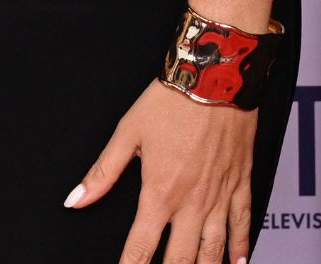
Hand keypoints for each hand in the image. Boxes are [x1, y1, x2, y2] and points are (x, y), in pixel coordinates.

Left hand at [69, 81, 257, 263]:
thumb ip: (103, 173)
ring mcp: (220, 194)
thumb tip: (76, 200)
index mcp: (160, 192)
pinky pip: (244, 222)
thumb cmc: (171, 100)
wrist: (216, 75)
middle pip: (181, 258)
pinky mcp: (241, 182)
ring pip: (214, 248)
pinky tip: (237, 263)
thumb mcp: (128, 133)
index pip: (141, 248)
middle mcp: (192, 201)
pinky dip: (242, 246)